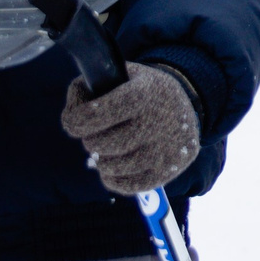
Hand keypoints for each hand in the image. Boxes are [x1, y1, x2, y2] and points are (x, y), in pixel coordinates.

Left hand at [59, 62, 201, 194]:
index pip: (96, 114)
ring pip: (110, 167)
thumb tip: (71, 119)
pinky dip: (113, 179)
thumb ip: (87, 87)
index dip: (75, 121)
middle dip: (90, 140)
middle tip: (96, 134)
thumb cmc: (141, 90)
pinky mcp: (169, 170)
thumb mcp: (120, 74)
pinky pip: (127, 186)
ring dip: (101, 160)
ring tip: (108, 149)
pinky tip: (115, 167)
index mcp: (142, 93)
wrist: (188, 105)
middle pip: (100, 144)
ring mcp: (165, 149)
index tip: (73, 122)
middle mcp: (157, 121)